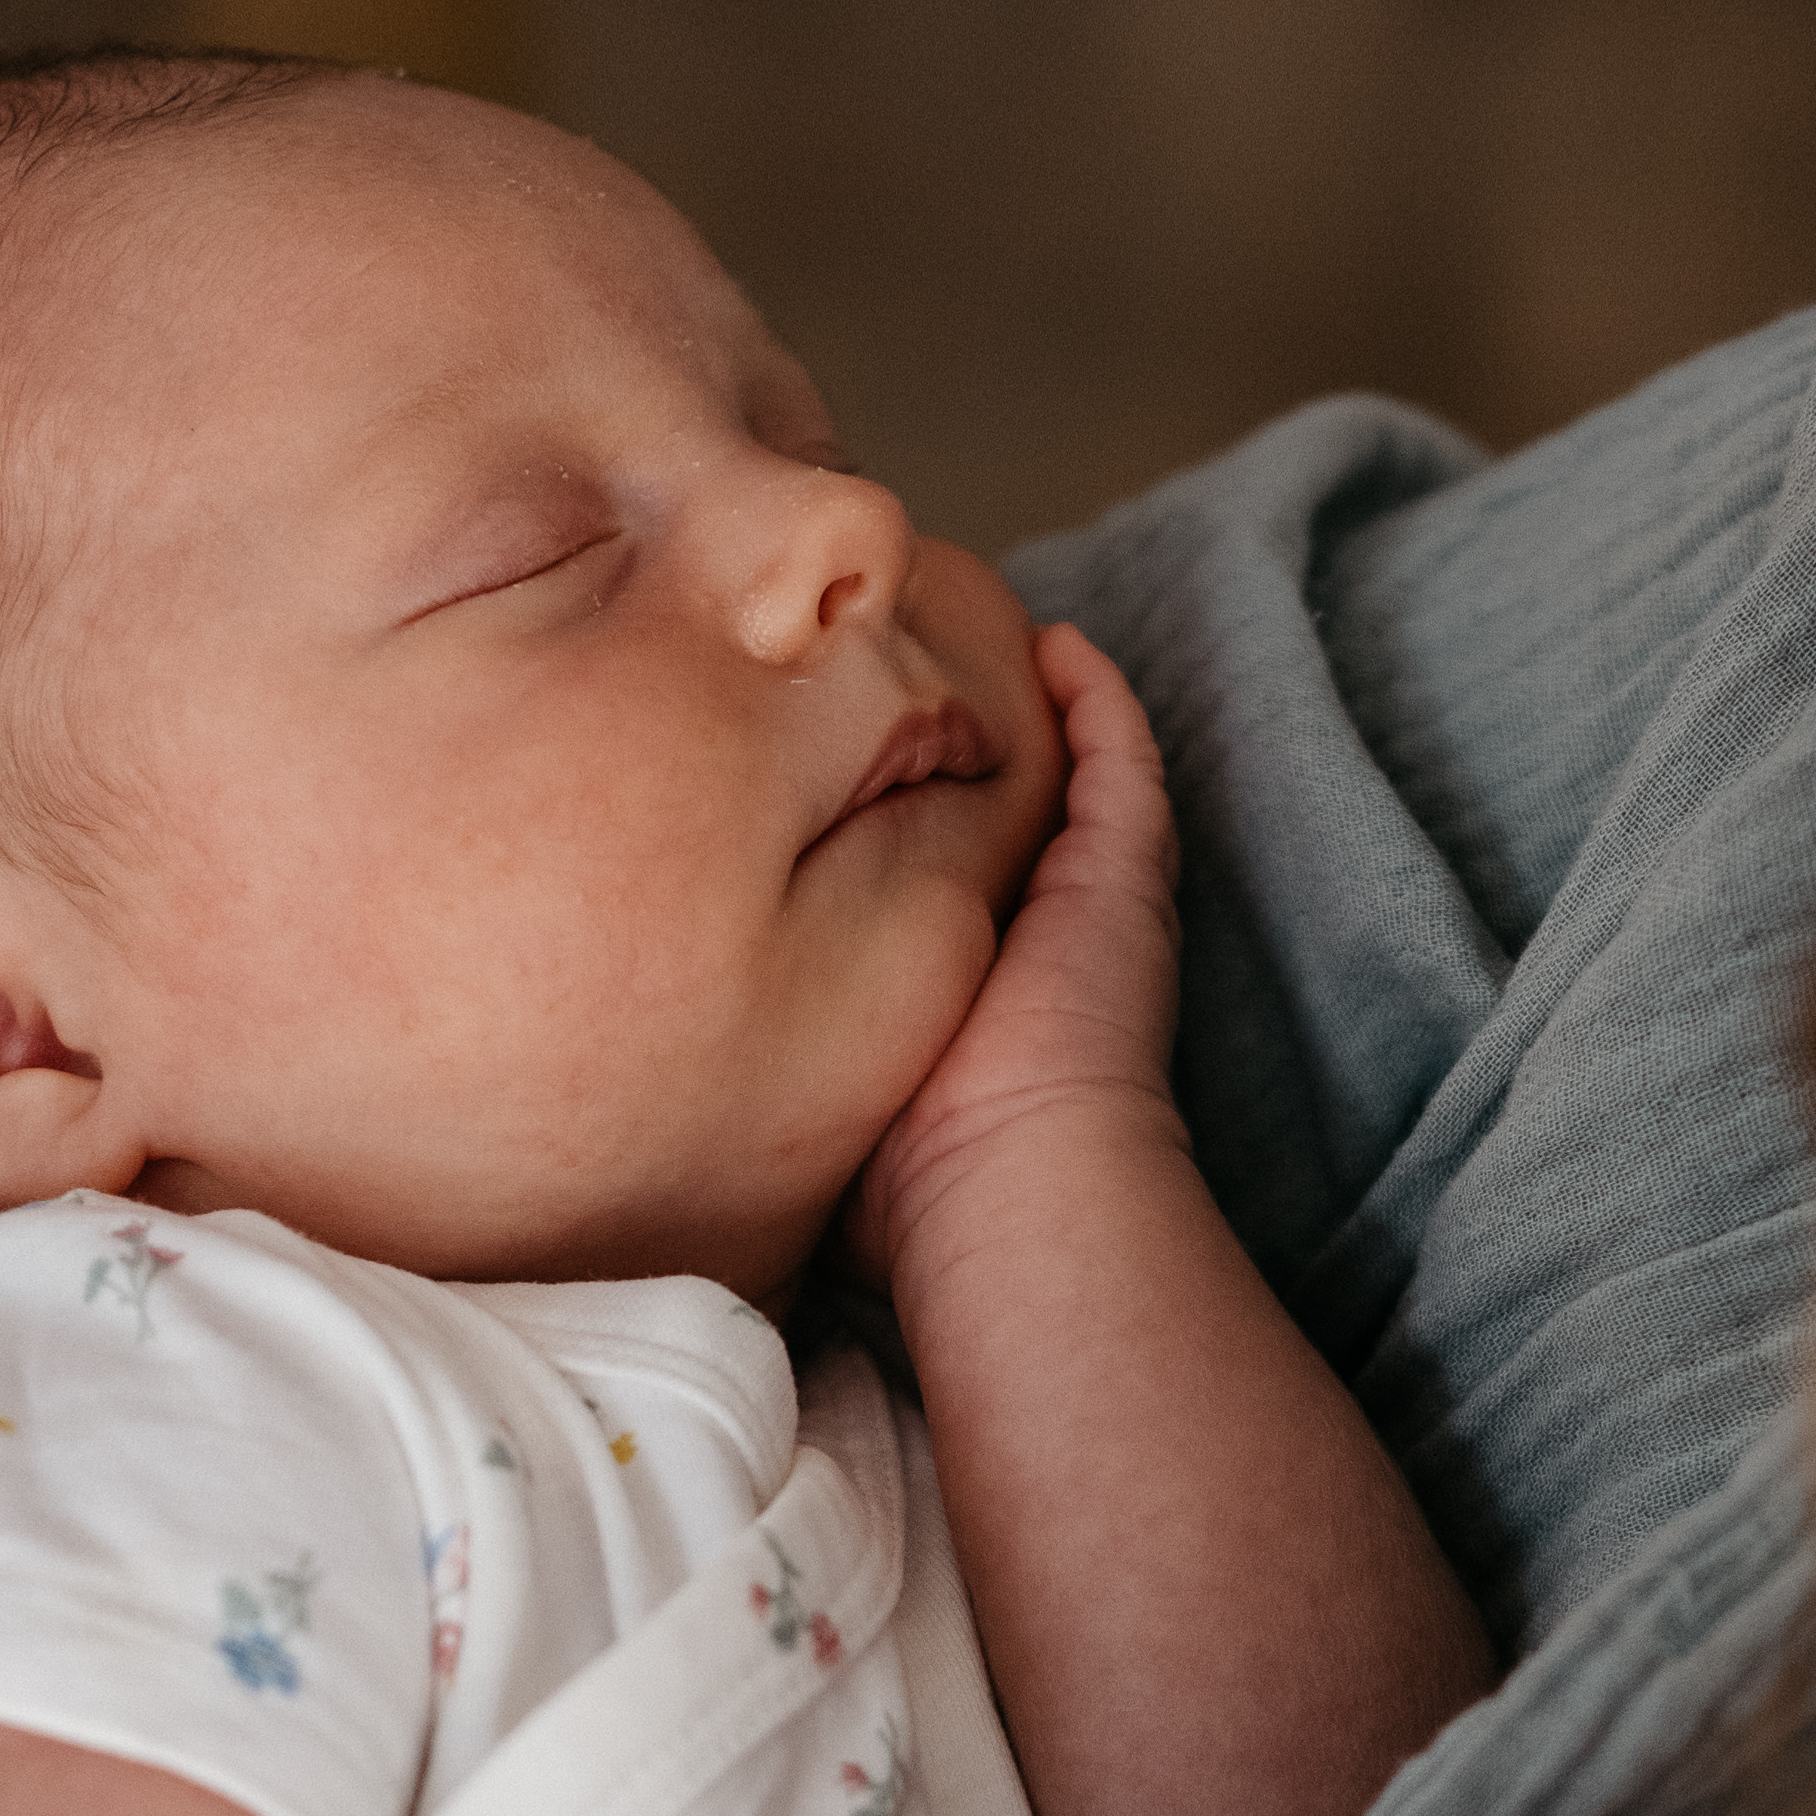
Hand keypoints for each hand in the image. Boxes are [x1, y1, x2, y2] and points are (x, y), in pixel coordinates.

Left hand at [848, 623, 1184, 1294]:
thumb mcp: (819, 1088)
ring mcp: (1093, 897)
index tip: (858, 764)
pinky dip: (1097, 696)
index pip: (953, 875)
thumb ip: (781, 1049)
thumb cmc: (910, 1180)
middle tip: (920, 672)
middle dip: (974, 745)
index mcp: (980, 979)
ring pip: (1076, 770)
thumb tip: (690, 1073)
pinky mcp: (1125, 872)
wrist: (1012, 1184)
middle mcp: (1044, 932)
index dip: (917, 819)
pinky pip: (1122, 757)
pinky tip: (1054, 646)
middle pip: (1014, 811)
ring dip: (1033, 703)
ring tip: (985, 630)